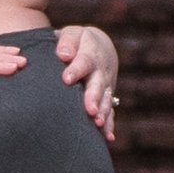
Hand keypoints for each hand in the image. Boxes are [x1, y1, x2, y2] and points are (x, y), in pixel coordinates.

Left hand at [55, 21, 118, 140]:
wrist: (99, 49)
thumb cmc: (78, 42)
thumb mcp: (73, 35)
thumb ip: (67, 41)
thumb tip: (63, 55)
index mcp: (90, 54)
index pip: (84, 61)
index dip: (76, 69)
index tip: (67, 78)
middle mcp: (101, 72)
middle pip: (98, 84)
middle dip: (94, 97)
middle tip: (89, 109)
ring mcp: (106, 87)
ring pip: (106, 100)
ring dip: (103, 112)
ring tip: (97, 123)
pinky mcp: (107, 99)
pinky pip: (110, 113)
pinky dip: (109, 125)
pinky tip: (107, 138)